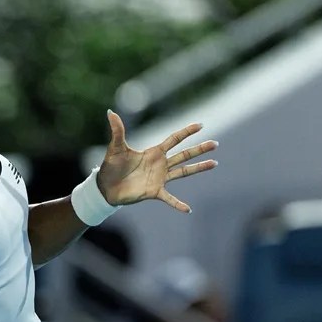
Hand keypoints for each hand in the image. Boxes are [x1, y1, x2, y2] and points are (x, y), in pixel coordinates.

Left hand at [96, 110, 218, 212]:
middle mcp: (160, 164)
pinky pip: (169, 198)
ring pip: (183, 171)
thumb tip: (110, 111)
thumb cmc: (111, 166)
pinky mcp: (154, 192)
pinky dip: (178, 204)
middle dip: (199, 149)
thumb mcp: (116, 147)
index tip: (201, 125)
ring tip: (214, 163)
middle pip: (184, 154)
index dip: (186, 132)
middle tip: (215, 144)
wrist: (105, 187)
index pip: (174, 139)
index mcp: (154, 152)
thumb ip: (117, 130)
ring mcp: (159, 178)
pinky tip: (188, 209)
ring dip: (198, 168)